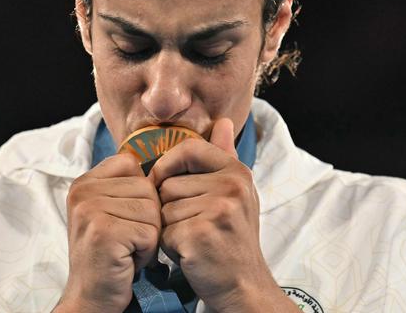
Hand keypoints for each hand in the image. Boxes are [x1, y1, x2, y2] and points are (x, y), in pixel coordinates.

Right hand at [56, 153, 160, 312]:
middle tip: (126, 239)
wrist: (91, 297)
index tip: (126, 216)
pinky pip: (150, 232)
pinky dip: (147, 251)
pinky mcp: (104, 232)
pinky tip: (128, 260)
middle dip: (147, 218)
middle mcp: (83, 191)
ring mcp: (91, 210)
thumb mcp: (110, 210)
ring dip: (148, 236)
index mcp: (84, 182)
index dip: (141, 192)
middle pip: (146, 187)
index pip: (130, 163)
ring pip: (152, 210)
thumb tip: (162, 164)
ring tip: (126, 249)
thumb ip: (126, 185)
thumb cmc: (110, 253)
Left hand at [149, 118, 287, 311]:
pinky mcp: (200, 234)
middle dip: (171, 207)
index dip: (169, 164)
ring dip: (169, 227)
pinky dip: (169, 246)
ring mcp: (217, 210)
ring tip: (193, 238)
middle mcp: (231, 187)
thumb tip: (224, 121)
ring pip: (163, 208)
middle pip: (169, 183)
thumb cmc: (231, 237)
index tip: (165, 181)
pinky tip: (190, 252)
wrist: (242, 284)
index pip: (189, 148)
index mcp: (237, 172)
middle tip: (194, 225)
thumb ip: (223, 156)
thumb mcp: (235, 193)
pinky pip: (163, 231)